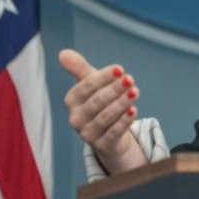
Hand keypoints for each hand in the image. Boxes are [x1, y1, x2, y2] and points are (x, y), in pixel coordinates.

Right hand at [58, 49, 148, 172]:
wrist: (108, 134)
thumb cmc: (98, 102)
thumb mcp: (90, 84)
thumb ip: (79, 68)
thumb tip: (63, 53)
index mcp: (71, 100)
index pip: (86, 86)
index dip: (103, 77)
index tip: (120, 69)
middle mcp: (76, 118)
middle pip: (96, 102)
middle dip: (114, 90)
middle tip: (130, 79)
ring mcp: (87, 133)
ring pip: (106, 117)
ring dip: (122, 103)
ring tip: (135, 92)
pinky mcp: (101, 145)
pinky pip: (113, 132)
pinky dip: (124, 121)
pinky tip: (134, 110)